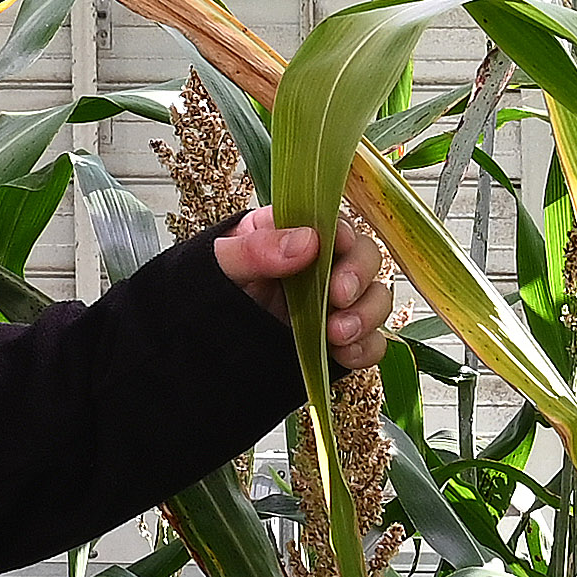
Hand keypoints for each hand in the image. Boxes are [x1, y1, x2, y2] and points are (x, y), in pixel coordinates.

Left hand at [216, 206, 395, 375]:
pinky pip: (372, 342)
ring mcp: (333, 305)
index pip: (333, 223)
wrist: (200, 347)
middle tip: (339, 295)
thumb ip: (257, 249)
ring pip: (376, 299)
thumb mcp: (221, 265)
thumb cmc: (206, 293)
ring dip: (367, 315)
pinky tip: (345, 353)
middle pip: (365, 257)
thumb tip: (308, 242)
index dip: (342, 234)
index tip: (336, 247)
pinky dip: (367, 348)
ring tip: (338, 334)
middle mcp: (322, 266)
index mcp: (294, 235)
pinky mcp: (340, 340)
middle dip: (359, 275)